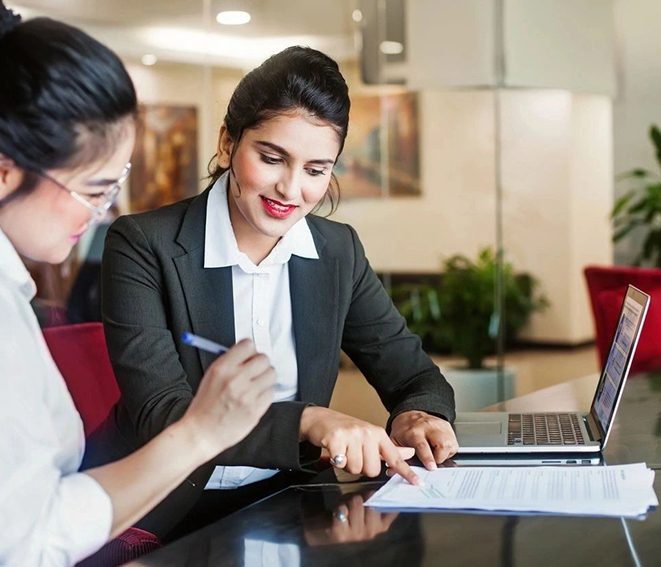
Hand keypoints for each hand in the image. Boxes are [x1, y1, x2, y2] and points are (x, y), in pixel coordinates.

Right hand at [183, 339, 274, 459]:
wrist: (202, 433)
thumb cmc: (205, 406)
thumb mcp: (210, 376)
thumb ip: (230, 362)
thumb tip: (248, 353)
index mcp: (222, 368)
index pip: (248, 345)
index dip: (250, 351)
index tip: (250, 356)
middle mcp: (236, 379)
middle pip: (264, 359)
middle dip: (260, 364)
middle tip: (255, 371)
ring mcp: (247, 395)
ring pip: (271, 374)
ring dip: (265, 378)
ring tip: (255, 386)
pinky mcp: (255, 409)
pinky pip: (271, 393)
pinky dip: (265, 394)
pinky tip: (254, 399)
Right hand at [300, 407, 420, 485]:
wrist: (321, 418)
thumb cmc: (347, 430)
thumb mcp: (371, 437)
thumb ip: (389, 449)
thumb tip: (410, 453)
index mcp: (378, 434)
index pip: (395, 457)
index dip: (406, 472)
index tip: (418, 482)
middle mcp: (367, 433)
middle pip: (372, 470)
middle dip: (361, 468)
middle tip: (353, 455)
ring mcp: (352, 435)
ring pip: (356, 469)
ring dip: (347, 466)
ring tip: (343, 452)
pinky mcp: (336, 438)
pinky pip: (340, 463)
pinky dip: (336, 461)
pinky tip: (334, 451)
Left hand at [303, 492, 398, 545]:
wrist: (323, 529)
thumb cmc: (348, 513)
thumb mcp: (364, 505)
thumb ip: (375, 499)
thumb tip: (386, 482)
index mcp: (381, 525)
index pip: (393, 509)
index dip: (389, 496)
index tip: (385, 488)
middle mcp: (372, 532)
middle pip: (372, 504)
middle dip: (362, 496)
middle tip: (354, 499)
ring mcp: (356, 535)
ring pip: (357, 504)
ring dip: (348, 500)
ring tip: (344, 505)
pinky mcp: (340, 534)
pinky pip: (342, 510)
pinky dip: (339, 506)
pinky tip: (337, 512)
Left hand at [390, 410, 457, 469]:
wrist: (410, 416)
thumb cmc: (403, 431)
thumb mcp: (395, 441)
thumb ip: (397, 455)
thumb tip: (395, 471)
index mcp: (414, 432)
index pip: (422, 446)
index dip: (428, 458)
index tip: (431, 467)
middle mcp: (428, 427)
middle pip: (442, 444)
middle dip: (441, 457)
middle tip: (434, 464)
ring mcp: (439, 426)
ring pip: (450, 444)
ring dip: (444, 454)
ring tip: (435, 455)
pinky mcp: (447, 427)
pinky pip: (453, 444)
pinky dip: (448, 451)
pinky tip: (439, 449)